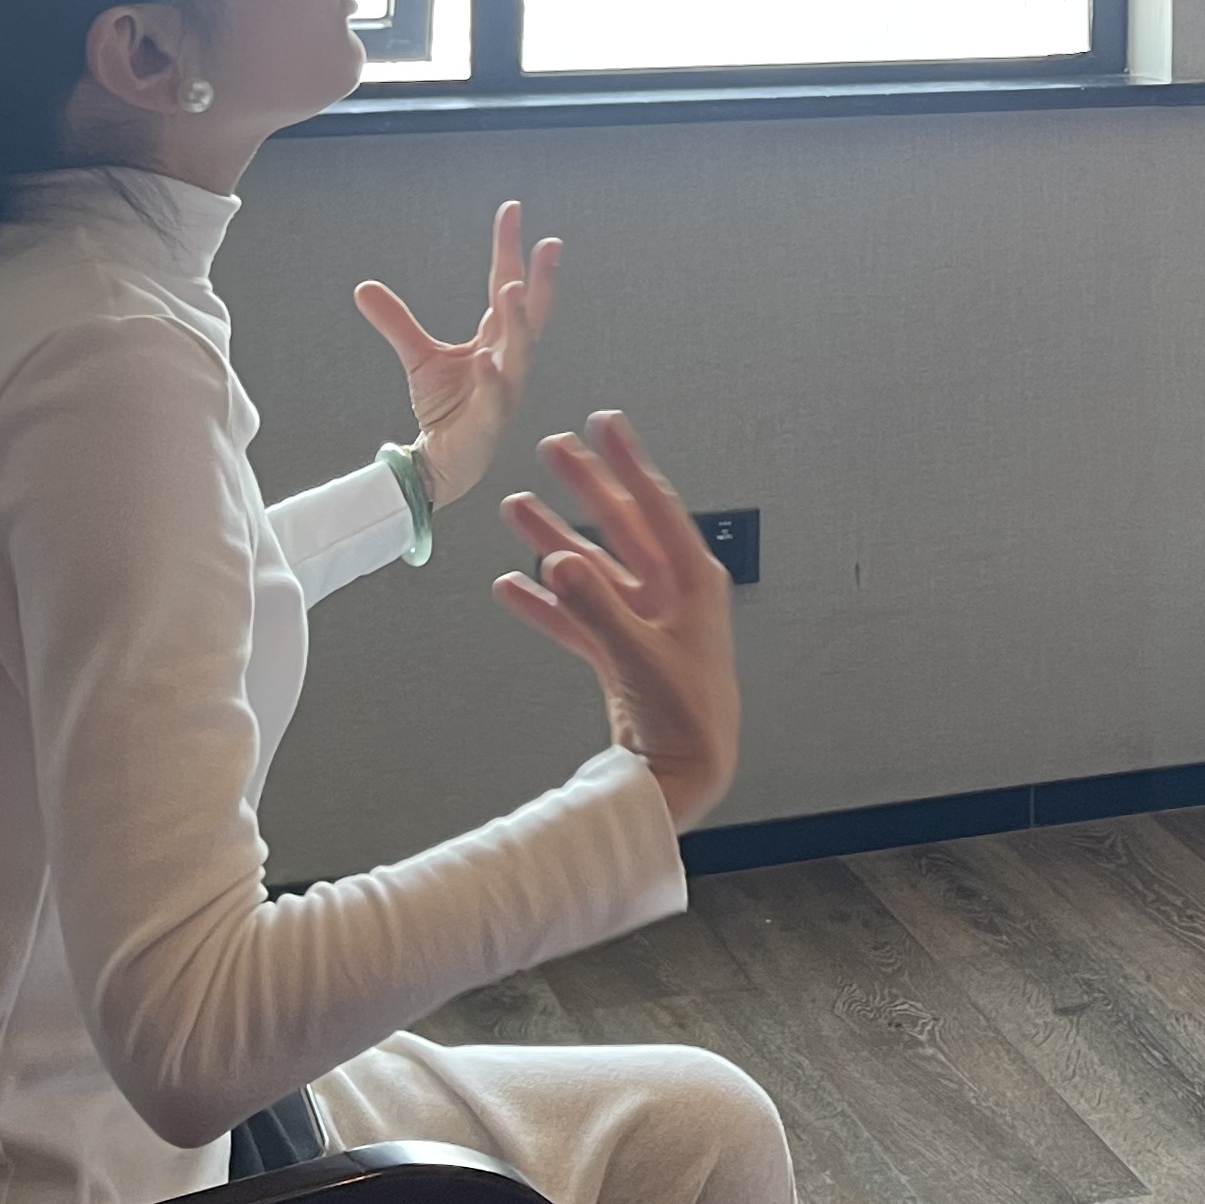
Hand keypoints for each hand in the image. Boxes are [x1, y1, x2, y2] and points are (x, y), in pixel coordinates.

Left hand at [353, 201, 560, 507]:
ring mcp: (505, 390)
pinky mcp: (491, 422)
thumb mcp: (419, 357)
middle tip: (550, 244)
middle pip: (529, 314)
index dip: (508, 248)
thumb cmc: (446, 410)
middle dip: (542, 279)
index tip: (511, 210)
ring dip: (519, 321)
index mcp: (497, 339)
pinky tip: (486, 358)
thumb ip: (397, 322)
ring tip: (513, 288)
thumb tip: (363, 286)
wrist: (443, 464)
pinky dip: (492, 377)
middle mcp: (508, 359)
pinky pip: (496, 397)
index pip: (504, 284)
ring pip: (520, 351)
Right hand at [495, 412, 740, 831]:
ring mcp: (643, 623)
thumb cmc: (686, 718)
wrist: (686, 778)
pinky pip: (577, 616)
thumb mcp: (640, 656)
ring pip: (592, 568)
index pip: (656, 507)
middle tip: (553, 448)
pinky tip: (512, 585)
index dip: (628, 464)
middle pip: (621, 527)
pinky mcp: (619, 653)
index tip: (604, 425)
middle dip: (586, 487)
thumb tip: (557, 558)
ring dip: (555, 537)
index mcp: (693, 583)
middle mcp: (670, 595)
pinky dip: (547, 602)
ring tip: (516, 506)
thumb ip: (595, 608)